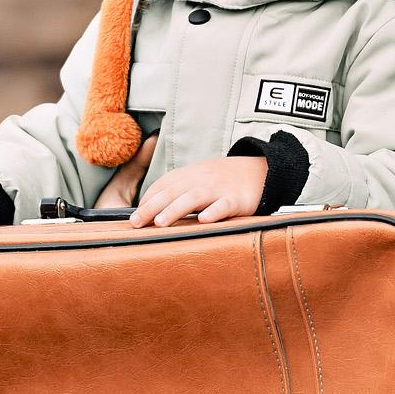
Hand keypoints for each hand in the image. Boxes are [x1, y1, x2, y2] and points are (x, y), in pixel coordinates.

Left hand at [129, 156, 267, 226]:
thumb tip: (152, 210)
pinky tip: (204, 220)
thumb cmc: (223, 180)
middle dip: (152, 207)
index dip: (147, 200)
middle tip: (136, 223)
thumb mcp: (199, 178)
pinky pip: (224, 205)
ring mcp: (219, 189)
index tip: (134, 217)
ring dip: (176, 209)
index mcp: (190, 174)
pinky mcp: (237, 199)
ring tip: (161, 223)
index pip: (163, 185)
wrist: (259, 170)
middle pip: (172, 192)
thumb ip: (178, 190)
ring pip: (194, 197)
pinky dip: (214, 211)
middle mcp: (201, 180)